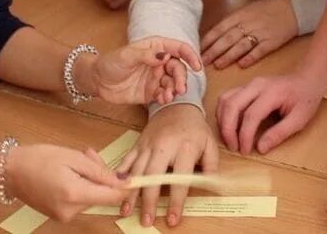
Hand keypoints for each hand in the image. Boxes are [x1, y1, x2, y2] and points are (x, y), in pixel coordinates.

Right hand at [5, 144, 127, 222]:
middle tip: (88, 154)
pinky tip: (68, 171)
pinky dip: (80, 184)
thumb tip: (124, 182)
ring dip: (90, 177)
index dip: (127, 187)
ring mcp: (64, 216)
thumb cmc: (39, 158)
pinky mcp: (60, 215)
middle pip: (102, 194)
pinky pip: (80, 198)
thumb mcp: (73, 158)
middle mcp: (71, 211)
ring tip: (75, 160)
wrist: (9, 171)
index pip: (112, 197)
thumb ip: (100, 172)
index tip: (138, 176)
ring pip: (91, 195)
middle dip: (101, 174)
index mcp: (76, 195)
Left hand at [91, 37, 202, 104]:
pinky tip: (162, 100)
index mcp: (156, 47)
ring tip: (168, 96)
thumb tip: (165, 55)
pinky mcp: (151, 92)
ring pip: (173, 82)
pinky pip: (164, 94)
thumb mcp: (126, 55)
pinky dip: (166, 97)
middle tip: (180, 88)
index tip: (197, 65)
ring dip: (174, 89)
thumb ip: (146, 55)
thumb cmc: (110, 63)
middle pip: (178, 68)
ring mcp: (156, 77)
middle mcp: (159, 61)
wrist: (97, 81)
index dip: (190, 55)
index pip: (178, 48)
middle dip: (181, 78)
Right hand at [116, 105, 218, 227]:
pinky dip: (120, 175)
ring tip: (125, 211)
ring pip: (137, 171)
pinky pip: (127, 160)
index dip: (176, 202)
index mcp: (186, 148)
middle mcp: (165, 146)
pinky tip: (115, 188)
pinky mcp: (138, 143)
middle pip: (154, 178)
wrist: (178, 105)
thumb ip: (211, 166)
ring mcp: (148, 145)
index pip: (180, 180)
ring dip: (130, 193)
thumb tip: (211, 187)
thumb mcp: (210, 143)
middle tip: (146, 221)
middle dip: (148, 201)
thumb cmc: (195, 128)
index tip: (172, 219)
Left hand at [200, 0, 297, 69]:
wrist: (292, 9)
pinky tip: (241, 65)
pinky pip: (259, 51)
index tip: (198, 49)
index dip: (208, 40)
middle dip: (214, 51)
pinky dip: (250, 58)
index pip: (220, 28)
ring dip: (228, 56)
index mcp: (240, 15)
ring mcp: (260, 33)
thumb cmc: (267, 9)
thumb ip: (233, 21)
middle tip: (203, 61)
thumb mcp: (248, 9)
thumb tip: (216, 35)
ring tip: (218, 65)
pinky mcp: (272, 42)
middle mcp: (248, 24)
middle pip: (228, 38)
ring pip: (241, 46)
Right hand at [216, 70, 323, 154]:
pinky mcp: (245, 87)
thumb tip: (261, 148)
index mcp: (272, 93)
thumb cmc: (305, 99)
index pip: (251, 115)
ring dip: (222, 120)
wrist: (307, 79)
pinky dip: (224, 113)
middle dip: (228, 129)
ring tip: (229, 138)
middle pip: (232, 105)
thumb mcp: (299, 119)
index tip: (245, 151)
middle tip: (232, 147)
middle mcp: (256, 85)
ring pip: (225, 100)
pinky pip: (227, 98)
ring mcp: (249, 84)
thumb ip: (279, 133)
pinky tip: (229, 126)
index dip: (245, 135)